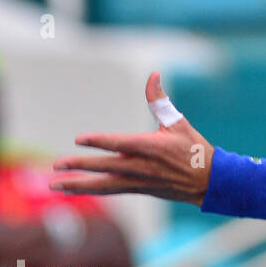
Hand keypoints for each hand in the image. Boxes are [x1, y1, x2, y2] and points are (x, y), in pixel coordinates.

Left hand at [49, 72, 212, 204]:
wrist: (209, 182)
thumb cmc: (195, 149)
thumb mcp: (179, 123)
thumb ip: (160, 101)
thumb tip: (153, 75)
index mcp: (153, 147)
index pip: (121, 143)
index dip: (100, 141)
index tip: (80, 139)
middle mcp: (143, 166)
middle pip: (107, 166)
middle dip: (81, 165)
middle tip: (58, 164)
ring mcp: (140, 181)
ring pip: (104, 184)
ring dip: (78, 185)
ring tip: (56, 185)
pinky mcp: (139, 189)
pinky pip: (111, 190)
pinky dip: (91, 190)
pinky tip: (73, 190)